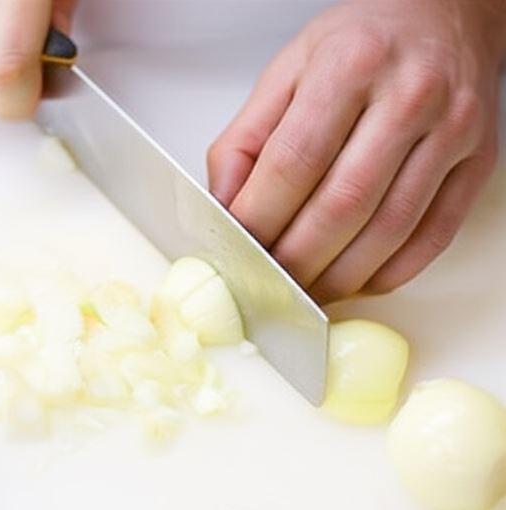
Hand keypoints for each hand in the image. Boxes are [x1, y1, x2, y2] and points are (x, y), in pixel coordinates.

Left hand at [208, 0, 505, 303]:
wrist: (448, 12)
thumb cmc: (361, 42)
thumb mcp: (285, 71)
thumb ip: (245, 140)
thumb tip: (222, 207)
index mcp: (350, 65)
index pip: (293, 164)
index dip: (259, 218)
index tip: (237, 248)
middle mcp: (409, 96)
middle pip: (342, 205)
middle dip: (296, 260)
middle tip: (267, 284)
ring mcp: (453, 131)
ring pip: (389, 229)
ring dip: (339, 276)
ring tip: (304, 291)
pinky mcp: (479, 162)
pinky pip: (433, 236)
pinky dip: (389, 272)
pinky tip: (356, 280)